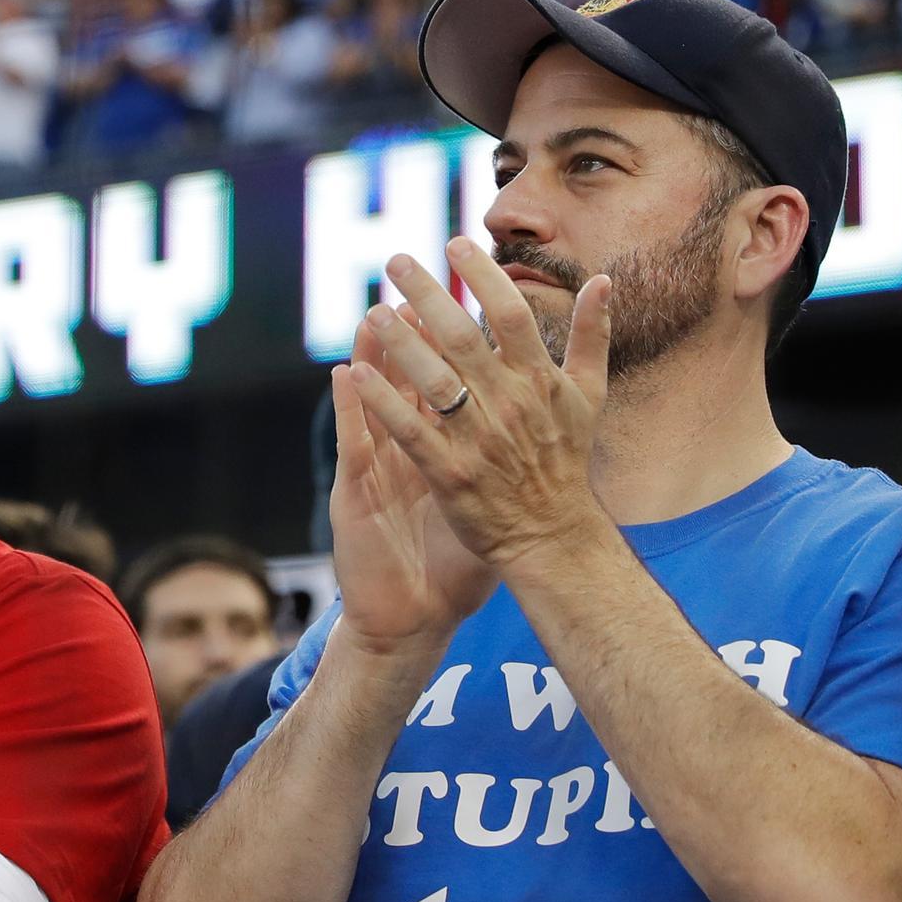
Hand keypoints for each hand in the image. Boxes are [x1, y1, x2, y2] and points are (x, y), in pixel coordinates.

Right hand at [328, 317, 497, 657]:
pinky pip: (355, 444)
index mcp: (437, 452)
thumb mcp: (488, 509)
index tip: (467, 300)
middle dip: (412, 334)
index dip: (453, 346)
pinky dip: (351, 407)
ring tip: (374, 311)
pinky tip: (345, 375)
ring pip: (374, 401)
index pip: (444, 388)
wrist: (412, 616)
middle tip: (416, 285)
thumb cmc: (452, 565)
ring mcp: (377, 471)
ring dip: (375, 355)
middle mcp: (403, 454)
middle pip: (406, 382)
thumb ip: (512, 469)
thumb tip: (555, 430)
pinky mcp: (356, 495)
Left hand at [348, 237, 613, 579]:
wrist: (553, 535)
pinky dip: (383, 401)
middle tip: (396, 261)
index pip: (511, 314)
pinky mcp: (450, 473)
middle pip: (463, 338)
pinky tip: (356, 372)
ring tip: (372, 310)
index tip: (454, 243)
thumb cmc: (566, 461)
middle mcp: (510, 404)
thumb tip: (603, 281)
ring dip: (400, 343)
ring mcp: (479, 439)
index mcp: (540, 381)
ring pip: (433, 380)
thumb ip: (592, 336)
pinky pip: (410, 430)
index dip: (483, 275)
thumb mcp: (590, 396)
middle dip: (428, 295)